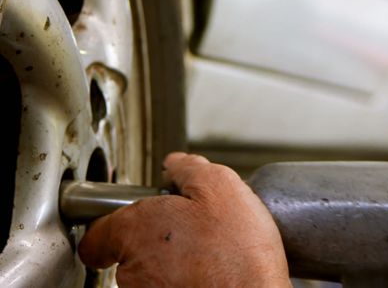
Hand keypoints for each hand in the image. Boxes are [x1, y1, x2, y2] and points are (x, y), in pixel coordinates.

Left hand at [79, 152, 290, 286]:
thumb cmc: (236, 254)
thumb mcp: (220, 187)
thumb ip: (189, 169)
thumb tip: (176, 165)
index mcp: (134, 231)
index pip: (97, 234)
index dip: (118, 222)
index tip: (141, 219)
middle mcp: (130, 271)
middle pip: (132, 251)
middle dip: (160, 240)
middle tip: (195, 232)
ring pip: (152, 274)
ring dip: (175, 263)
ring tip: (211, 256)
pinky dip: (188, 281)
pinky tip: (214, 275)